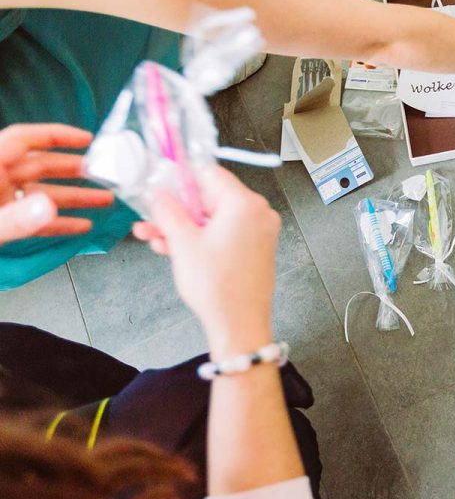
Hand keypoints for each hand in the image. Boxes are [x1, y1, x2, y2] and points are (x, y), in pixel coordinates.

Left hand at [0, 124, 113, 244]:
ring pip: (42, 193)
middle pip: (39, 166)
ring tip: (105, 200)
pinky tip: (82, 226)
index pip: (23, 139)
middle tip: (102, 172)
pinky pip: (35, 218)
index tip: (86, 139)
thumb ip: (16, 218)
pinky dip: (58, 222)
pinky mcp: (4, 223)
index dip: (56, 136)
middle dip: (74, 169)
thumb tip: (48, 208)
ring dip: (74, 197)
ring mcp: (1, 202)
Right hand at [133, 166, 280, 359]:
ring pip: (212, 219)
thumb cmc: (219, 287)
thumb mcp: (183, 242)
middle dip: (176, 210)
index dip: (181, 179)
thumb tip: (159, 193)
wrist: (239, 324)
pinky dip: (200, 239)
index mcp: (245, 204)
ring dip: (182, 227)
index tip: (160, 185)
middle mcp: (258, 214)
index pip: (209, 174)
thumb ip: (168, 211)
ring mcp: (258, 232)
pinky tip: (172, 249)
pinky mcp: (254, 249)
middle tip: (151, 218)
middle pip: (209, 198)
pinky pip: (223, 234)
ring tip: (153, 238)